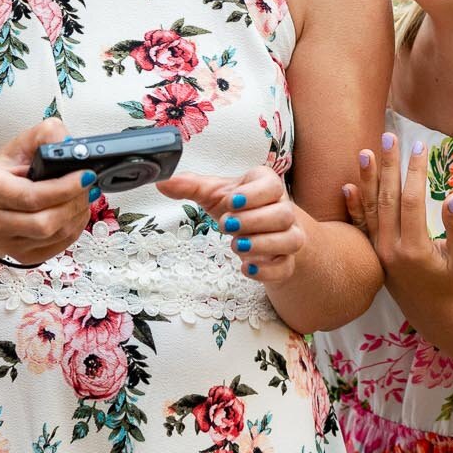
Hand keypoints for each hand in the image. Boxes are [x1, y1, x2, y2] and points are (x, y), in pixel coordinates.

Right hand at [0, 118, 94, 264]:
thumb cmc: (3, 173)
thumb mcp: (19, 145)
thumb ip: (45, 135)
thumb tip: (70, 142)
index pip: (32, 197)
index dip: (65, 188)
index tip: (86, 175)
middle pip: (45, 222)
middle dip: (75, 202)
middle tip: (89, 185)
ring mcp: (8, 243)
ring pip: (55, 235)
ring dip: (78, 214)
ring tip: (83, 195)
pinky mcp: (23, 256)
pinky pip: (58, 246)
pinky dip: (74, 228)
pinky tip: (74, 212)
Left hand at [158, 167, 307, 284]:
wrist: (260, 229)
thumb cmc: (238, 207)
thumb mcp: (213, 193)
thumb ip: (190, 186)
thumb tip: (162, 181)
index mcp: (267, 186)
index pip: (272, 186)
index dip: (253, 195)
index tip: (231, 202)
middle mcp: (284, 210)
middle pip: (283, 214)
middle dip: (253, 221)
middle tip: (226, 225)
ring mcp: (288, 237)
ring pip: (291, 240)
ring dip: (262, 244)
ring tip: (236, 246)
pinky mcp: (286, 261)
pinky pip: (286, 267)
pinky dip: (267, 270)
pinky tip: (247, 268)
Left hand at [344, 132, 452, 320]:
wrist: (429, 311)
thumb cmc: (451, 282)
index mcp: (413, 248)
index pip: (411, 201)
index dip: (415, 172)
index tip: (420, 147)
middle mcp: (389, 247)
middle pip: (386, 199)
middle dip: (388, 166)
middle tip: (389, 137)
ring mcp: (376, 250)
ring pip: (370, 209)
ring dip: (367, 179)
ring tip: (365, 152)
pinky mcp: (371, 251)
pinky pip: (360, 226)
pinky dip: (353, 206)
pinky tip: (347, 186)